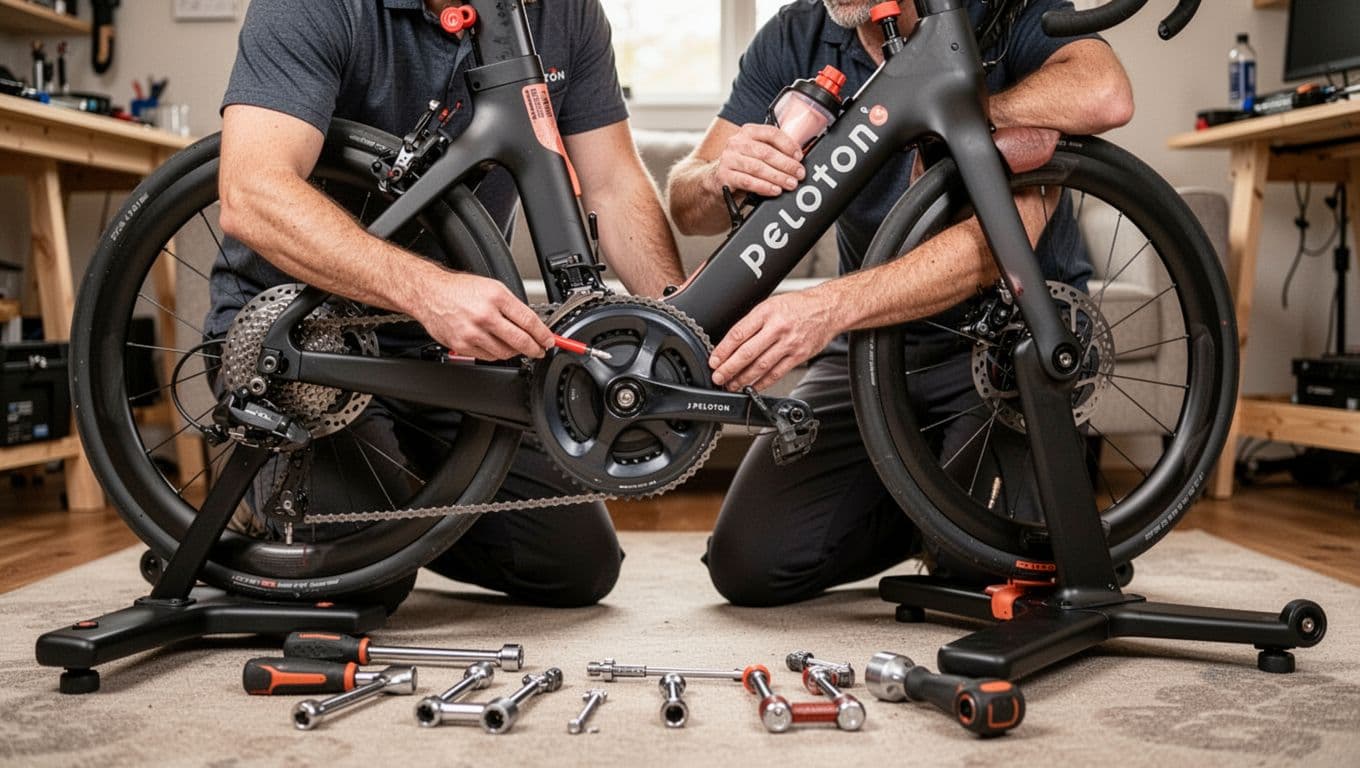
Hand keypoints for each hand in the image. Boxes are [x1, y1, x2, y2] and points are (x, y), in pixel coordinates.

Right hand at [414, 271, 553, 360]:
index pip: (528, 321)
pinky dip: (496, 354)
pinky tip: (497, 346)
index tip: (549, 340)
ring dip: (515, 352)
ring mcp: (473, 332)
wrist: (429, 294)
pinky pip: (488, 357)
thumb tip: (531, 324)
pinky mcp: (462, 345)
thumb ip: (511, 306)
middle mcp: (485, 315)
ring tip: (517, 347)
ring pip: (505, 352)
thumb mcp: (491, 287)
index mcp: (496, 297)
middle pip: (520, 340)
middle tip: (540, 350)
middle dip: (535, 349)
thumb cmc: (459, 289)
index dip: (543, 334)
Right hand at [708, 124, 805, 198]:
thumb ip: (774, 151)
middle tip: (799, 174)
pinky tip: (774, 190)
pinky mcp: (724, 175)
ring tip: (790, 184)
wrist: (716, 179)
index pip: (771, 133)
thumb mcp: (755, 153)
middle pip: (766, 152)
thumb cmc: (742, 165)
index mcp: (748, 132)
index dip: (788, 144)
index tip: (799, 156)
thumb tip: (797, 160)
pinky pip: (747, 181)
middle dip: (786, 164)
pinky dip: (763, 186)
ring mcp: (728, 159)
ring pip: (757, 168)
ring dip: (777, 177)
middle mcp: (736, 143)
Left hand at [709, 291, 840, 391]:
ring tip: (732, 384)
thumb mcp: (771, 304)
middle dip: (729, 368)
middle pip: (747, 352)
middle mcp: (777, 328)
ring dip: (743, 379)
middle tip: (718, 377)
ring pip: (761, 365)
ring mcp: (789, 343)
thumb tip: (731, 342)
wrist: (828, 309)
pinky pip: (777, 372)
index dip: (723, 350)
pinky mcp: (799, 356)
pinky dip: (763, 382)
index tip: (714, 360)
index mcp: (766, 312)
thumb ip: (753, 322)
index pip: (739, 333)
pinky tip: (753, 387)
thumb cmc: (799, 306)